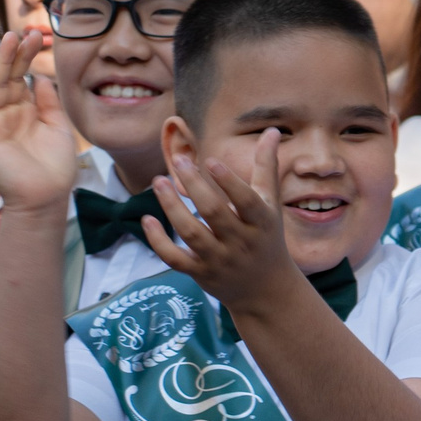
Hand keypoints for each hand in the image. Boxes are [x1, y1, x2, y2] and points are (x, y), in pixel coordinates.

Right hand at [0, 31, 80, 215]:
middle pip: (8, 75)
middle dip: (16, 53)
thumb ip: (49, 101)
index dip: (29, 57)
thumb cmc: (55, 165)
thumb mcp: (58, 126)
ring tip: (9, 40)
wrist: (46, 195)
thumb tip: (41, 77)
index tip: (39, 37)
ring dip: (0, 62)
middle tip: (25, 31)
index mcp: (26, 109)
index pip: (23, 76)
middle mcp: (7, 111)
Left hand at [143, 132, 303, 316]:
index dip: (228, 182)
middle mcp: (241, 242)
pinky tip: (147, 218)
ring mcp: (219, 259)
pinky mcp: (200, 273)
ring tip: (158, 181)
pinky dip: (158, 240)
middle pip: (214, 213)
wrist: (266, 289)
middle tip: (179, 161)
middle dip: (194, 186)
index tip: (210, 161)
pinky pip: (174, 258)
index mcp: (261, 223)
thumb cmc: (267, 237)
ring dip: (172, 207)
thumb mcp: (270, 204)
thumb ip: (266, 168)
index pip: (246, 201)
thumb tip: (272, 131)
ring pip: (191, 233)